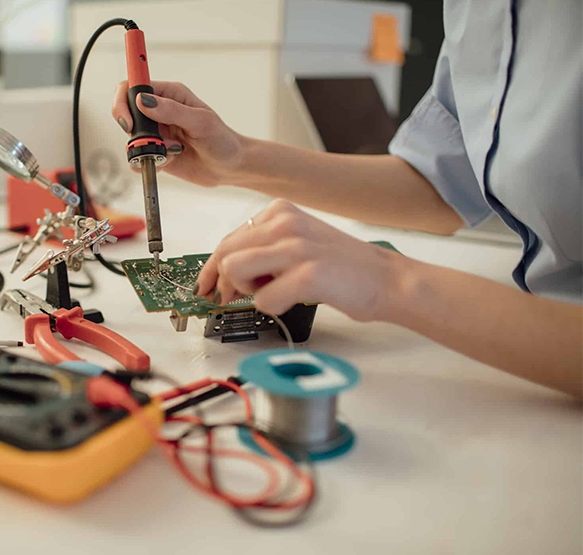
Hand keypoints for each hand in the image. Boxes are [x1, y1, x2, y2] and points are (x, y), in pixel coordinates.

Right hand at [112, 80, 243, 186]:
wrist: (230, 167)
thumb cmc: (222, 140)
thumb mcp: (201, 122)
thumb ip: (172, 110)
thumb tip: (143, 101)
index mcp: (169, 94)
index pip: (133, 86)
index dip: (124, 100)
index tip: (129, 120)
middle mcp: (159, 111)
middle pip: (126, 112)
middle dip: (134, 131)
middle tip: (152, 143)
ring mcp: (156, 133)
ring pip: (132, 139)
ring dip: (148, 149)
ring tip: (172, 151)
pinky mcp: (156, 152)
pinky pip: (138, 158)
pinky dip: (150, 162)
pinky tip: (170, 161)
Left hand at [195, 200, 402, 321]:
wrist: (386, 279)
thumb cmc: (340, 266)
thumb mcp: (296, 242)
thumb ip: (262, 249)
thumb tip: (222, 271)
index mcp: (279, 211)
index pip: (227, 240)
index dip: (211, 269)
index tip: (204, 286)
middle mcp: (285, 222)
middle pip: (224, 255)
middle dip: (224, 283)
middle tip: (236, 297)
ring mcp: (297, 247)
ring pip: (235, 271)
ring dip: (248, 291)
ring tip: (274, 292)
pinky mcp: (308, 274)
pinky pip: (263, 299)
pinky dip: (273, 307)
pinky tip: (294, 299)